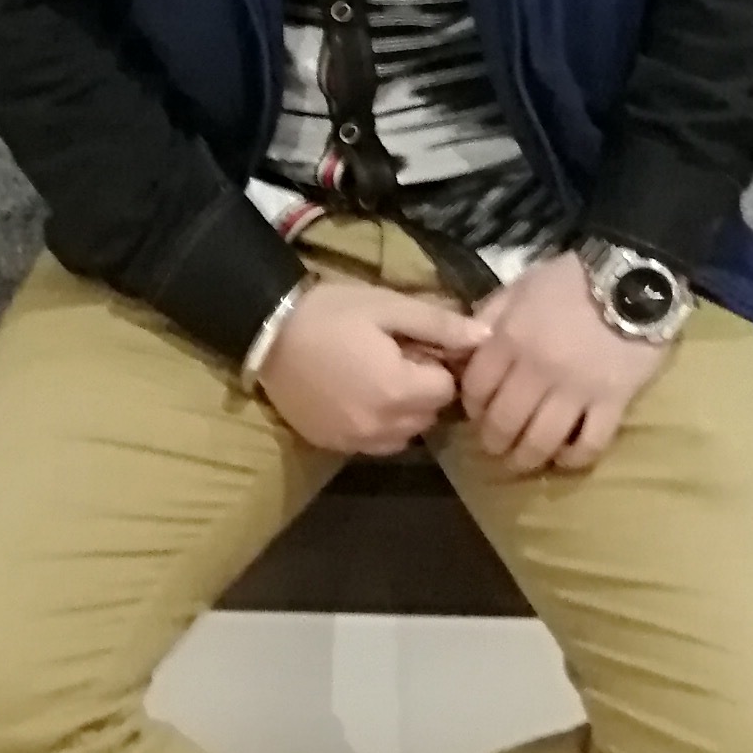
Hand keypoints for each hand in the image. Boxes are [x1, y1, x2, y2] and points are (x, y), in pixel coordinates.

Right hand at [257, 277, 495, 457]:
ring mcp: (355, 441)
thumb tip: (486, 337)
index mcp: (399, 391)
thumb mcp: (388, 306)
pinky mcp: (333, 446)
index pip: (448, 390)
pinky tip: (359, 395)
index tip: (418, 345)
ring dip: (403, 410)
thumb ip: (440, 325)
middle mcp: (382, 426)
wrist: (266, 332)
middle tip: (399, 356)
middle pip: (429, 415)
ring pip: (405, 434)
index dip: (439, 364)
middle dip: (424, 389)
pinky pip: (375, 443)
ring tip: (379, 376)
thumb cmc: (330, 312)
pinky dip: (378, 424)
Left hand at [456, 251, 670, 476]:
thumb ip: (490, 315)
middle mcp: (538, 369)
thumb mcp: (521, 285)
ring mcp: (577, 389)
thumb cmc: (572, 280)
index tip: (477, 412)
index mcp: (511, 338)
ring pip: (541, 441)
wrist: (632, 278)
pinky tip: (566, 457)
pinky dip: (574, 458)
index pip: (476, 387)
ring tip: (524, 460)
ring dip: (526, 459)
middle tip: (495, 446)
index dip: (471, 406)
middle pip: (504, 423)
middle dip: (492, 442)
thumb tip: (465, 347)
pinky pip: (590, 443)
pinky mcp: (613, 401)